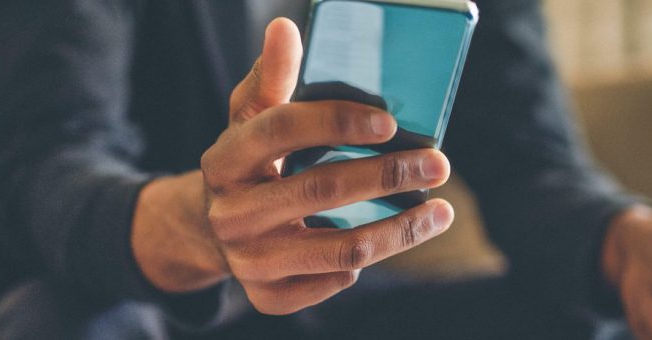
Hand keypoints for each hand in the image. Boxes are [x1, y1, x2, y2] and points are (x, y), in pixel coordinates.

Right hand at [131, 18, 453, 314]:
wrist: (210, 229)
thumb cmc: (250, 162)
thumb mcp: (251, 117)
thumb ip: (272, 76)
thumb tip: (285, 27)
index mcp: (224, 159)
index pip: (280, 129)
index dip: (337, 122)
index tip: (390, 122)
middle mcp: (231, 213)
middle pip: (321, 190)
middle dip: (389, 175)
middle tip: (438, 164)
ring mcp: (248, 260)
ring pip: (341, 249)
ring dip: (401, 229)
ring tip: (441, 211)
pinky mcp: (266, 296)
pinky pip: (332, 281)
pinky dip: (365, 263)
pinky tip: (388, 239)